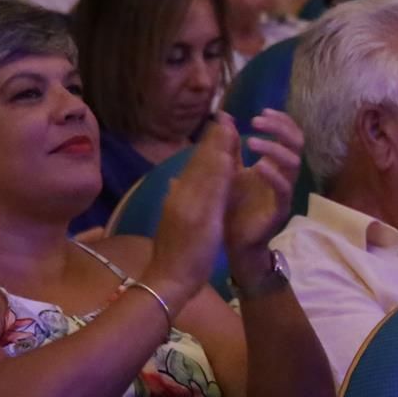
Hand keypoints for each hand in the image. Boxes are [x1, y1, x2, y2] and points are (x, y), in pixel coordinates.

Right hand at [147, 119, 236, 309]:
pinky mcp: (195, 218)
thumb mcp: (175, 221)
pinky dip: (219, 173)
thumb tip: (174, 182)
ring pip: (204, 171)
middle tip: (226, 117)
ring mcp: (186, 206)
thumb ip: (177, 199)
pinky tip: (230, 159)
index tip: (218, 128)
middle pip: (198, 162)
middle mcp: (180, 197)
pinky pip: (210, 191)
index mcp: (178, 197)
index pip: (193, 166)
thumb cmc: (174, 254)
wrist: (167, 278)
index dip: (206, 146)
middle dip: (213, 140)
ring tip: (230, 128)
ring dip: (217, 148)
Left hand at [224, 110, 301, 281]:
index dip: (280, 121)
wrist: (232, 241)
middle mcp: (283, 174)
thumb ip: (229, 145)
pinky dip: (273, 174)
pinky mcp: (280, 209)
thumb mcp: (227, 169)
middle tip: (256, 121)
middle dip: (280, 128)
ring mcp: (284, 191)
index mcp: (273, 163)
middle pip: (296, 143)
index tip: (262, 111)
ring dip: (274, 147)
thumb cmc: (232, 206)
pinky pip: (284, 189)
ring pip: (293, 163)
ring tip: (252, 140)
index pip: (288, 135)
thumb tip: (224, 116)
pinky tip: (258, 166)